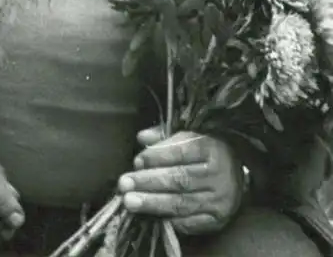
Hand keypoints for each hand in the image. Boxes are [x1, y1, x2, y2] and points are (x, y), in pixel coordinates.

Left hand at [117, 128, 244, 234]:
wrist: (236, 176)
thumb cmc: (205, 152)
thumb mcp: (189, 136)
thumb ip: (164, 136)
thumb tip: (142, 138)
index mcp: (211, 147)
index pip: (183, 151)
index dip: (158, 156)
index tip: (137, 161)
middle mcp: (218, 174)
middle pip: (180, 179)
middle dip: (149, 182)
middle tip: (124, 184)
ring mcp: (219, 200)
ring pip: (182, 202)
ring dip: (152, 203)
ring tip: (130, 202)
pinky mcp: (217, 220)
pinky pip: (189, 222)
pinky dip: (168, 220)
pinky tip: (151, 217)